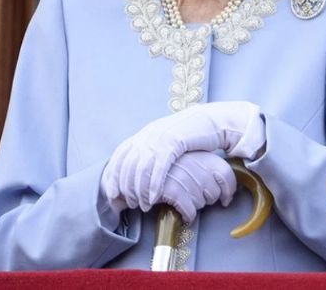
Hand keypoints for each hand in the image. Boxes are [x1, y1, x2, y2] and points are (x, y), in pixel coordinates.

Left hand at [102, 101, 263, 209]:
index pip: (120, 155)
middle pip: (127, 164)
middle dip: (125, 187)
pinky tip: (153, 197)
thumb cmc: (192, 135)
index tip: (112, 193)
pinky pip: (158, 167)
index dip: (113, 175)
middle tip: (128, 203)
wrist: (213, 121)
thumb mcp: (168, 140)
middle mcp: (148, 134)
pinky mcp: (174, 142)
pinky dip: (153, 184)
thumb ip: (154, 150)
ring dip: (139, 190)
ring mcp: (160, 137)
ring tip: (142, 205)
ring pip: (140, 168)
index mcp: (145, 133)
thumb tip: (140, 169)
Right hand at [157, 151, 236, 222]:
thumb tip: (225, 193)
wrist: (138, 165)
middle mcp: (196, 164)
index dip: (228, 190)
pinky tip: (183, 213)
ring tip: (184, 200)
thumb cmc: (167, 166)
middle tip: (195, 197)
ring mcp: (184, 176)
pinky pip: (190, 211)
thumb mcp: (189, 160)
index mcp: (203, 155)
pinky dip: (188, 215)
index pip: (227, 174)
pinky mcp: (172, 189)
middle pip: (214, 192)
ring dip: (195, 206)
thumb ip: (206, 170)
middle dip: (207, 200)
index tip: (225, 199)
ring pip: (202, 202)